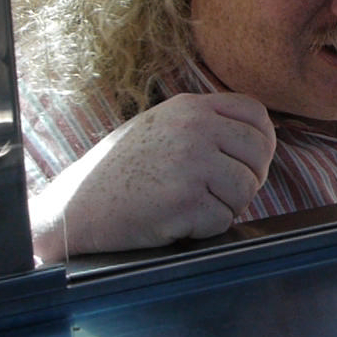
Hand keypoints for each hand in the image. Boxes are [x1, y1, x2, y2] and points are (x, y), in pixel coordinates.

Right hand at [32, 92, 276, 258]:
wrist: (75, 208)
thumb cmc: (120, 172)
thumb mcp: (162, 127)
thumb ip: (205, 125)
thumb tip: (260, 137)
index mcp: (191, 107)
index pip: (256, 115)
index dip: (261, 143)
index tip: (248, 164)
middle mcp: (194, 128)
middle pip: (259, 154)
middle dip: (248, 179)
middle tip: (219, 195)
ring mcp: (191, 163)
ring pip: (246, 190)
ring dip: (225, 207)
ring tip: (189, 207)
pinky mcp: (185, 200)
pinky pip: (223, 220)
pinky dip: (204, 229)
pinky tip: (174, 222)